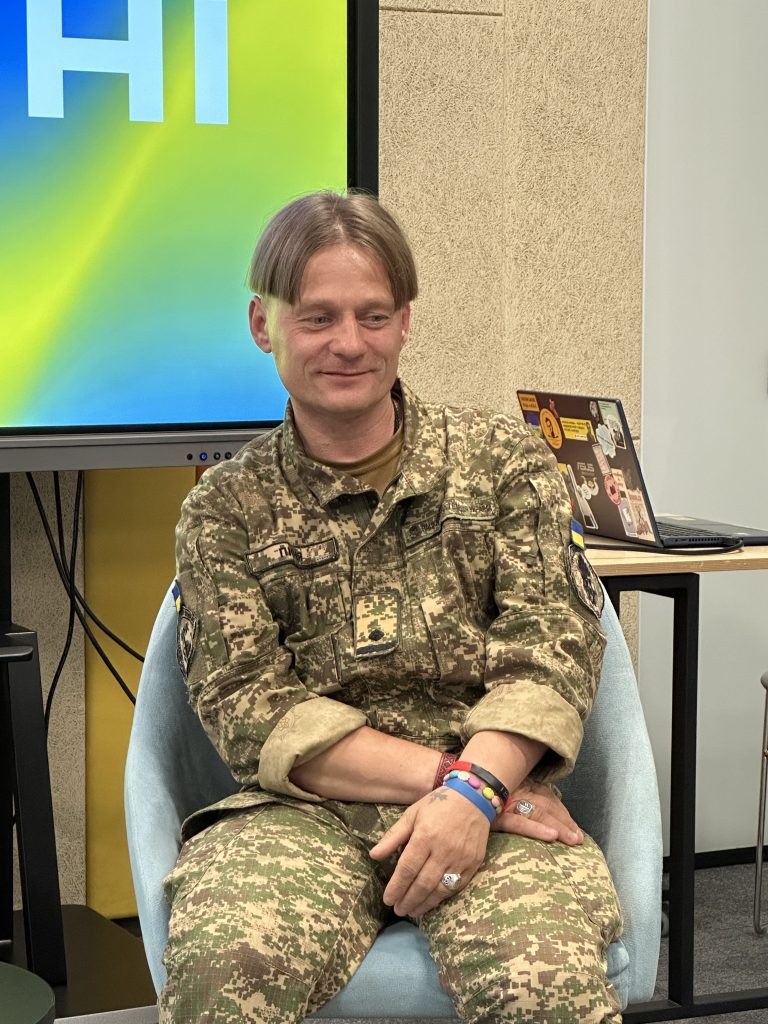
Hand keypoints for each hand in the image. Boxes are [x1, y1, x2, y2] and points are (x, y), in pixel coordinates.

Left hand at [369, 787, 489, 916]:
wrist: (473, 798)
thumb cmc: (438, 805)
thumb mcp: (412, 814)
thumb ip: (393, 836)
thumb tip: (373, 855)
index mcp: (425, 836)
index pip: (407, 868)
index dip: (396, 887)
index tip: (387, 899)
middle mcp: (443, 850)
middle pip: (423, 883)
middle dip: (408, 900)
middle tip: (398, 910)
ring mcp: (460, 859)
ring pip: (440, 889)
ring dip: (424, 903)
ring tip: (412, 911)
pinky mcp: (473, 863)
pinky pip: (456, 887)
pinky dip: (442, 897)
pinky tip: (432, 902)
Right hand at [493, 780, 582, 844]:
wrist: (449, 811)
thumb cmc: (484, 808)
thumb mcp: (503, 799)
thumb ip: (522, 804)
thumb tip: (548, 821)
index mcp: (517, 785)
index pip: (545, 795)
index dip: (562, 811)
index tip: (575, 828)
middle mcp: (512, 790)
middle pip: (544, 804)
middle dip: (564, 821)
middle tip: (578, 838)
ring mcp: (504, 803)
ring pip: (536, 812)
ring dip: (558, 825)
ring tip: (572, 840)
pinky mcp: (494, 818)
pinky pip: (517, 823)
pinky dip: (535, 829)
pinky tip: (551, 836)